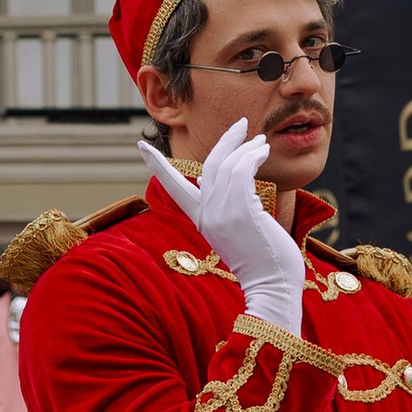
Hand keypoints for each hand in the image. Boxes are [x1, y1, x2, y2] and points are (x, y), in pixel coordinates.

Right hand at [143, 119, 304, 336]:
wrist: (271, 287)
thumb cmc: (262, 263)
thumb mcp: (235, 233)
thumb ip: (225, 209)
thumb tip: (214, 185)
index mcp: (201, 220)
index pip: (173, 188)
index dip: (157, 166)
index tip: (141, 146)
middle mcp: (207, 214)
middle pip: (209, 165)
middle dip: (225, 140)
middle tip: (242, 124)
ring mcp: (222, 212)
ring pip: (229, 164)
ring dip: (248, 147)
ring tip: (262, 142)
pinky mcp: (240, 211)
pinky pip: (242, 170)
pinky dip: (253, 156)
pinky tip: (263, 152)